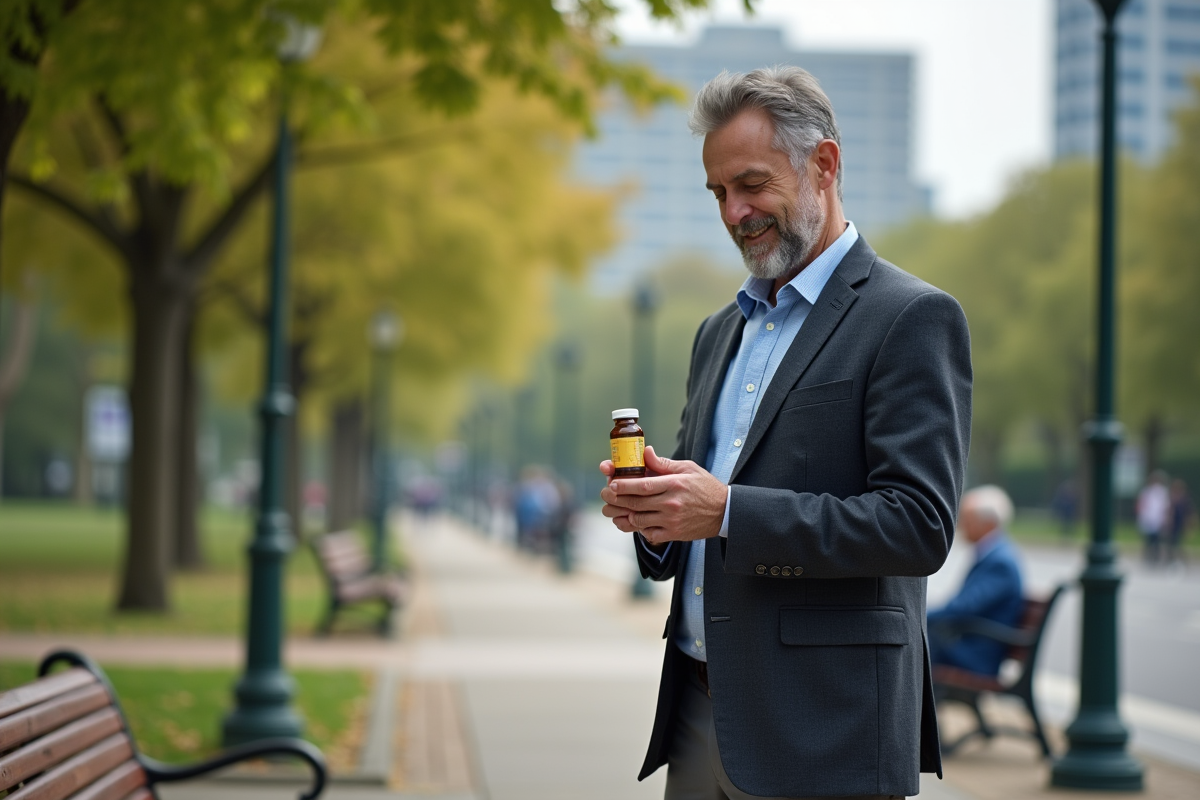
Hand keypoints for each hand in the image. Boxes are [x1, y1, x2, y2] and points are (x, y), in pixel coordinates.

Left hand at [598, 446, 726, 545]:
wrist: (724, 512)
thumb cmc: (705, 487)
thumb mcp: (688, 469)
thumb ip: (663, 463)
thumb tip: (644, 451)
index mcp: (674, 484)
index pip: (643, 485)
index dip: (623, 485)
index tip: (611, 483)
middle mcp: (671, 503)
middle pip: (636, 503)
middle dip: (617, 499)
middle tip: (606, 496)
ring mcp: (672, 521)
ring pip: (639, 520)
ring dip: (624, 515)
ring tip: (615, 509)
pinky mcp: (674, 534)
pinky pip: (649, 533)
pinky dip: (639, 528)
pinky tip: (636, 521)